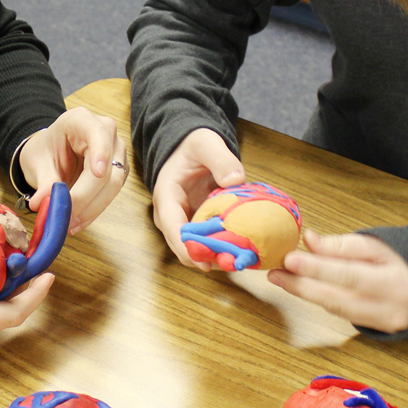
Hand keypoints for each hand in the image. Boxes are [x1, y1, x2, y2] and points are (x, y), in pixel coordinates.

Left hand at [18, 108, 127, 234]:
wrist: (50, 154)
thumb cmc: (45, 151)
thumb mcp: (38, 162)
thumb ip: (44, 181)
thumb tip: (45, 203)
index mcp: (81, 120)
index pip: (97, 133)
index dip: (100, 153)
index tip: (98, 173)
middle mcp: (105, 133)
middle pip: (107, 168)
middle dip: (86, 196)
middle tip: (66, 216)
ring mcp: (115, 152)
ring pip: (113, 185)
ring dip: (91, 208)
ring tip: (69, 224)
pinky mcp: (118, 171)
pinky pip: (110, 195)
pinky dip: (93, 211)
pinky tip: (77, 222)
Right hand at [151, 127, 245, 269]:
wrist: (191, 148)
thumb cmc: (194, 145)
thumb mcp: (206, 143)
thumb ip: (221, 159)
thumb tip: (236, 180)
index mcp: (166, 197)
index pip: (172, 228)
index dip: (187, 248)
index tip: (206, 264)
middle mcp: (170, 216)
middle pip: (183, 246)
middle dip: (206, 257)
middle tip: (234, 262)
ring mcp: (183, 222)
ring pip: (195, 248)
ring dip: (216, 256)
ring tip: (241, 259)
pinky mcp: (196, 225)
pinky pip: (207, 242)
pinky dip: (222, 248)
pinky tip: (241, 250)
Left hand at [267, 230, 407, 332]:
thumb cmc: (403, 264)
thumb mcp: (380, 247)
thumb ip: (343, 246)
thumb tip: (310, 240)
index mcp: (391, 281)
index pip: (348, 274)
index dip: (317, 268)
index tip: (290, 259)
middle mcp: (384, 307)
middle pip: (335, 297)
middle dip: (300, 284)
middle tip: (274, 272)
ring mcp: (377, 323)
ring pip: (333, 308)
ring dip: (304, 292)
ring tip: (280, 277)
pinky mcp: (370, 330)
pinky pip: (339, 314)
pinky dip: (319, 300)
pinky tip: (301, 288)